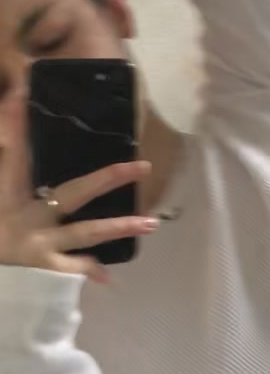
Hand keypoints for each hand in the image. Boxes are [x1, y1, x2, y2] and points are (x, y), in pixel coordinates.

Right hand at [0, 93, 156, 283]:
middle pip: (73, 193)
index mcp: (7, 192)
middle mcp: (26, 215)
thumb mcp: (0, 184)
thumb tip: (13, 100)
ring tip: (151, 223)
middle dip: (108, 179)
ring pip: (83, 232)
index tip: (24, 96)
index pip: (16, 154)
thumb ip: (7, 146)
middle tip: (143, 167)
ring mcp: (37, 242)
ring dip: (117, 227)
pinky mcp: (40, 265)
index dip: (18, 126)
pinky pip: (70, 268)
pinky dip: (88, 270)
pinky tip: (109, 277)